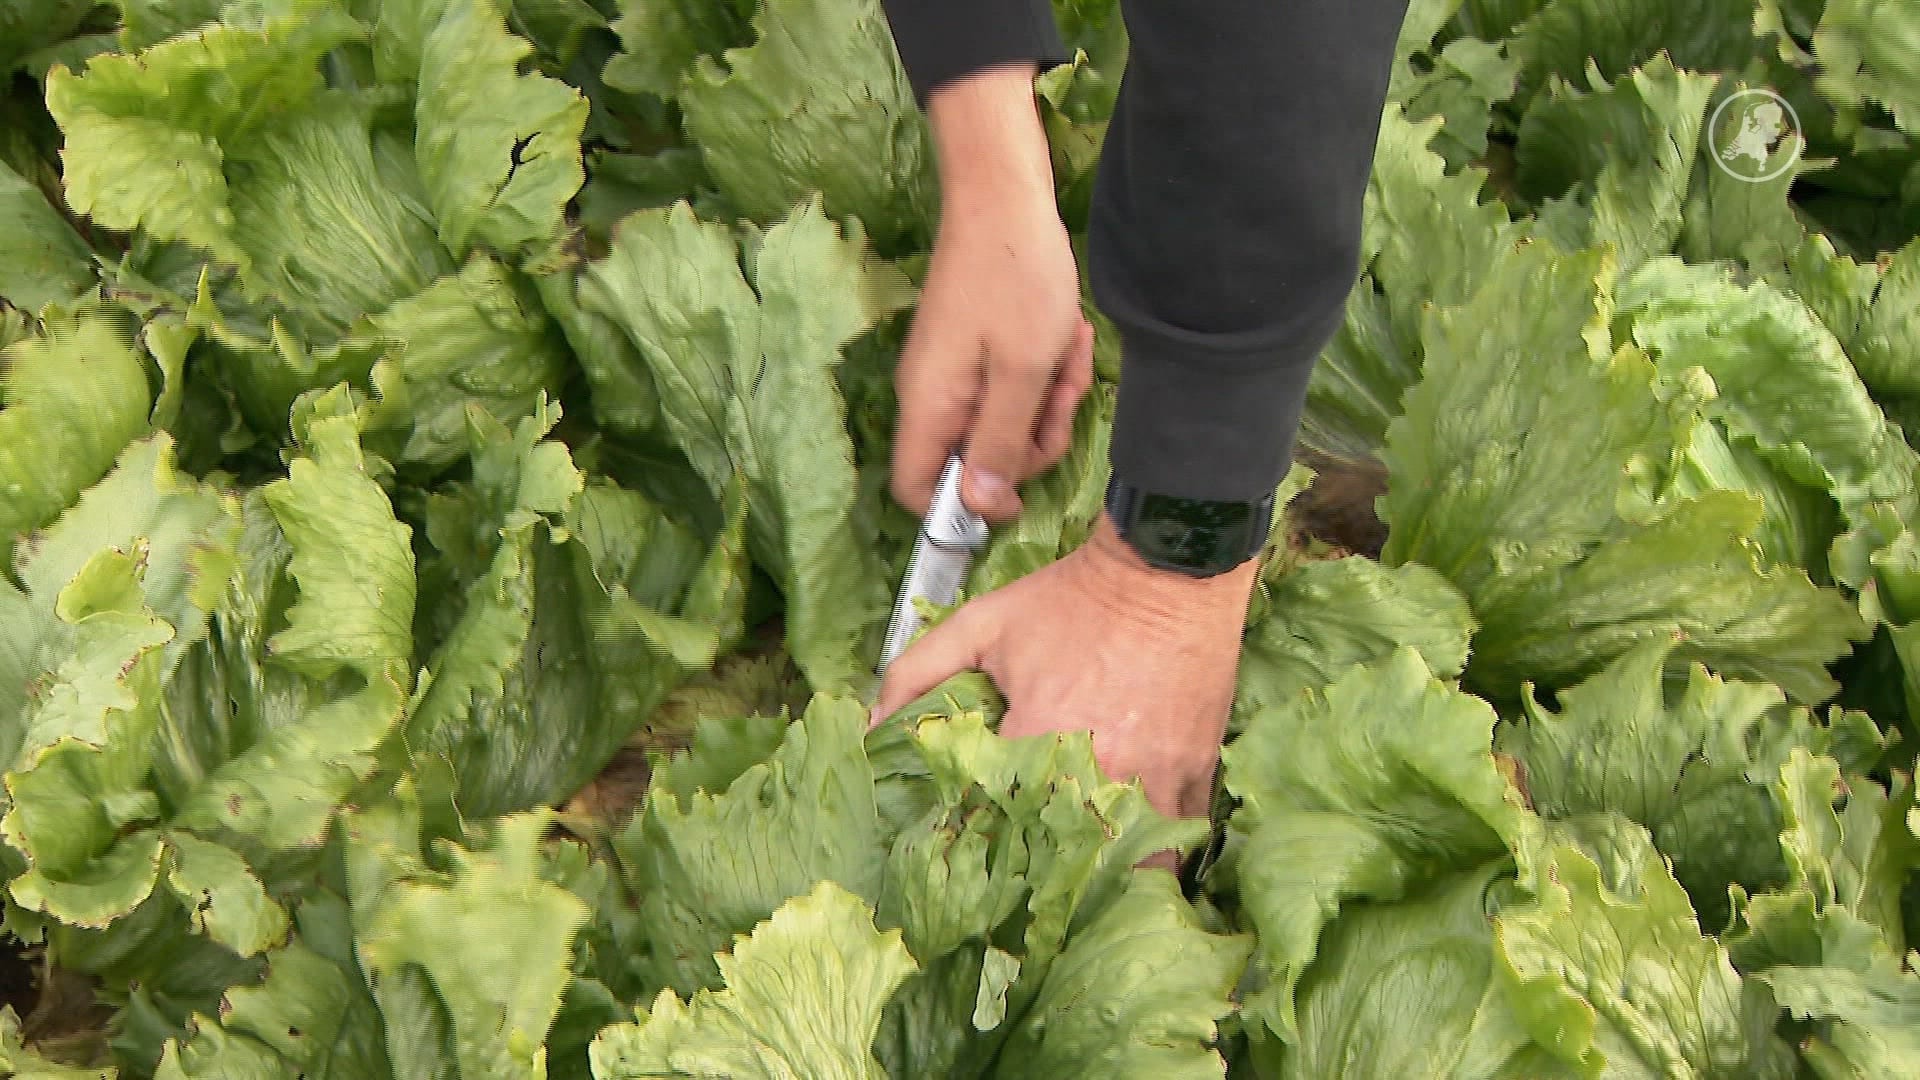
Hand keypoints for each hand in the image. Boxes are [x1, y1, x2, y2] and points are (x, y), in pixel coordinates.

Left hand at [870, 513, 1260, 868]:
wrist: (1167, 569)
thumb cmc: (1071, 598)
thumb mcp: (981, 623)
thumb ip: (917, 673)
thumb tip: (872, 727)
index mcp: (1042, 739)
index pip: (1003, 827)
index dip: (987, 854)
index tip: (977, 866)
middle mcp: (1104, 770)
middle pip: (1073, 864)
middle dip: (1050, 883)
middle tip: (1029, 896)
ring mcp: (1158, 777)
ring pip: (1137, 864)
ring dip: (1110, 876)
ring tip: (1084, 886)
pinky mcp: (1198, 772)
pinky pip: (1182, 836)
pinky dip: (1159, 849)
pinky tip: (1134, 851)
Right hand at [893, 62, 1094, 522]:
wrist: (1005, 195)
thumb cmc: (1016, 278)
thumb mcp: (1024, 372)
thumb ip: (1002, 444)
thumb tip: (979, 509)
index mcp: (931, 407)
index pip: (918, 492)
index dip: (964, 508)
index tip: (1019, 491)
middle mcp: (932, 396)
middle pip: (973, 464)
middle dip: (1030, 443)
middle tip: (1061, 398)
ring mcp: (953, 373)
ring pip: (1001, 426)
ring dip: (1046, 404)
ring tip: (1069, 356)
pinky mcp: (975, 352)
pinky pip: (1009, 390)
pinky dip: (1043, 375)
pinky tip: (1066, 341)